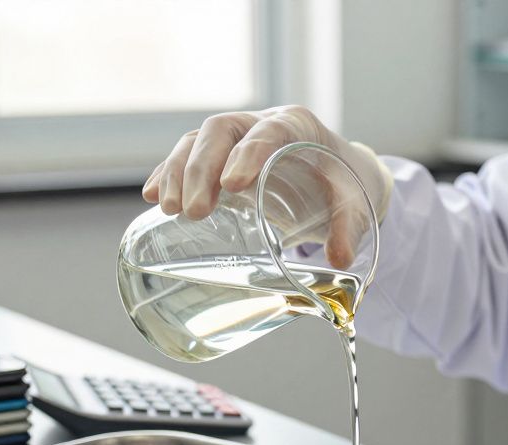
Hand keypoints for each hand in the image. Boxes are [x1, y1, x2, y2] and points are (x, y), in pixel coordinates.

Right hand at [143, 105, 389, 268]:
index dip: (247, 154)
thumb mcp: (354, 206)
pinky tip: (153, 196)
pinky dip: (168, 173)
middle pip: (221, 132)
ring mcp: (237, 136)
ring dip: (178, 172)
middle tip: (195, 211)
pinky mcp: (219, 155)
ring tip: (170, 209)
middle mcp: (261, 123)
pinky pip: (187, 155)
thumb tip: (339, 259)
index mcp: (297, 125)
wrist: (339, 175)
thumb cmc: (345, 186)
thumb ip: (348, 230)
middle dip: (202, 169)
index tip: (232, 185)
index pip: (268, 131)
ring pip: (197, 140)